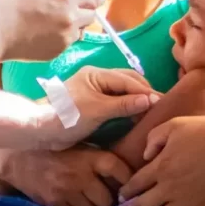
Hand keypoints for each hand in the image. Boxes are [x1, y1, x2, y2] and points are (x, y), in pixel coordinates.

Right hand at [1, 0, 105, 61]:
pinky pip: (68, 44)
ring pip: (81, 32)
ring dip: (73, 28)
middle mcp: (72, 17)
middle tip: (64, 12)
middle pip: (92, 16)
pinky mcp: (59, 51)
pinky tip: (43, 35)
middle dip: (83, 13)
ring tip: (51, 24)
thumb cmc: (14, 3)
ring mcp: (67, 37)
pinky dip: (61, 40)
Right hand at [6, 147, 132, 205]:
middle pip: (108, 200)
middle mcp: (81, 175)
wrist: (19, 159)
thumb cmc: (54, 152)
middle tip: (107, 203)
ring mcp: (68, 191)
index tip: (128, 190)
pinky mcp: (56, 204)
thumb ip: (99, 159)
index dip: (128, 183)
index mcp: (90, 156)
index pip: (120, 171)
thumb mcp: (79, 148)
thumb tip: (126, 178)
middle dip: (109, 204)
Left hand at [42, 65, 158, 148]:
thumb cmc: (67, 117)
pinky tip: (137, 119)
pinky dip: (127, 109)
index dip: (146, 91)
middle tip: (161, 108)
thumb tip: (150, 100)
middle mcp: (97, 80)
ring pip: (122, 93)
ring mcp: (94, 93)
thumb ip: (124, 105)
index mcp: (96, 74)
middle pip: (127, 82)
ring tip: (152, 114)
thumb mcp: (98, 110)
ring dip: (137, 101)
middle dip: (144, 93)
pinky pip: (115, 104)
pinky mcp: (92, 106)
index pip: (128, 80)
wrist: (40, 131)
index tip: (163, 103)